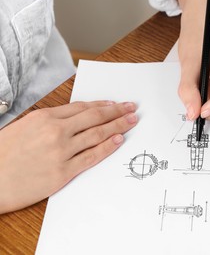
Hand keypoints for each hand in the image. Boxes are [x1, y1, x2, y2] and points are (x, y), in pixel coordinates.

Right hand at [0, 101, 137, 213]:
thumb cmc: (3, 154)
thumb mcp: (24, 127)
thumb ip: (49, 121)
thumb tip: (73, 118)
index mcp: (44, 117)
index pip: (82, 107)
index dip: (101, 104)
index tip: (114, 103)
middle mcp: (55, 131)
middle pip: (94, 117)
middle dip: (117, 111)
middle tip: (131, 107)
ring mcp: (61, 151)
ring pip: (97, 134)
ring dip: (118, 126)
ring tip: (132, 121)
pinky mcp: (63, 172)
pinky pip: (92, 157)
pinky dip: (108, 147)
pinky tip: (119, 140)